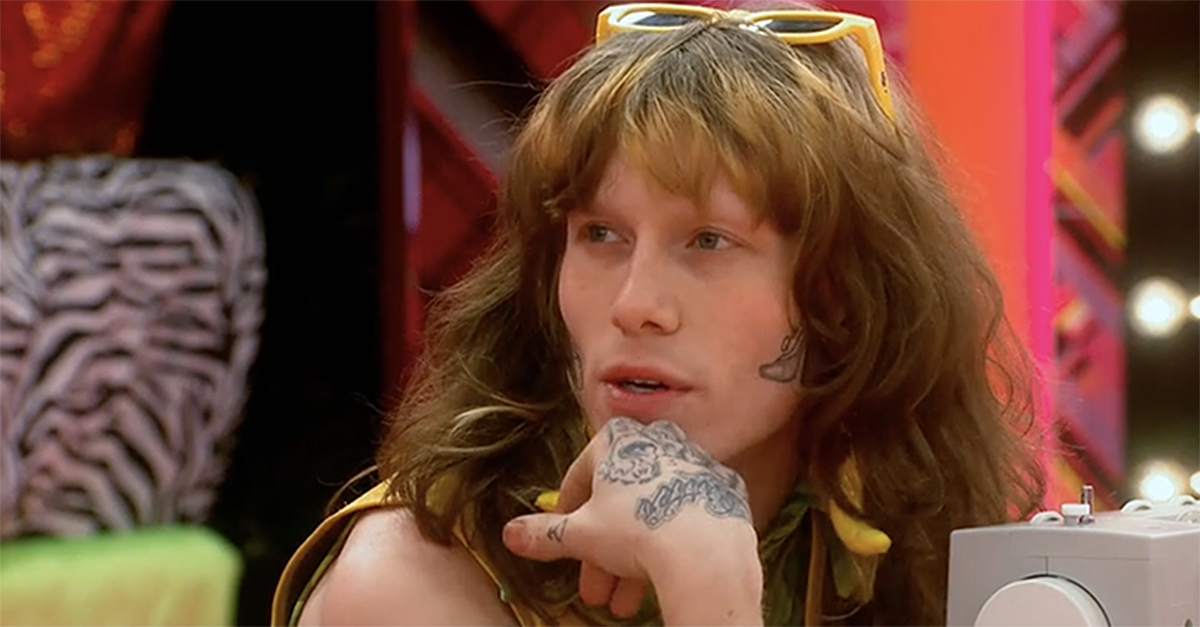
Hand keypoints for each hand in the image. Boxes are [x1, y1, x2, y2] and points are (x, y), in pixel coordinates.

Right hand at [502, 418, 762, 624]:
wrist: (706, 550)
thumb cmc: (635, 529)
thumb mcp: (580, 534)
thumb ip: (544, 532)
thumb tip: (509, 533)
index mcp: (619, 439)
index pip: (581, 476)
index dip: (568, 516)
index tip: (564, 543)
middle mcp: (659, 441)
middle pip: (619, 502)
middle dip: (601, 553)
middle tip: (594, 591)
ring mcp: (696, 464)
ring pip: (653, 514)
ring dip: (632, 560)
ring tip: (624, 604)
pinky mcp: (724, 491)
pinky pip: (688, 517)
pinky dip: (671, 543)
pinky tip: (662, 575)